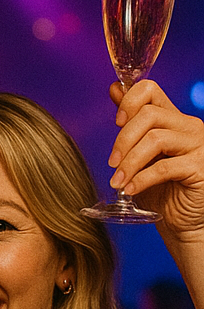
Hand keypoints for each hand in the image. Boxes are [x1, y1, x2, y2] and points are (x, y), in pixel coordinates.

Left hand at [108, 80, 203, 239]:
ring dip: (129, 162)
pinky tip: (130, 190)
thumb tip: (115, 88)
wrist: (183, 220)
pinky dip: (142, 179)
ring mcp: (197, 145)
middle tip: (112, 164)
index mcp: (171, 120)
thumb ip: (131, 124)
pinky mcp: (200, 167)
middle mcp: (187, 127)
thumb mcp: (141, 154)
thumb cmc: (162, 189)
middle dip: (123, 139)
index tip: (116, 122)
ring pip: (155, 139)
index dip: (129, 101)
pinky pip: (165, 167)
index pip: (150, 90)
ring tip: (118, 182)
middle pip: (149, 115)